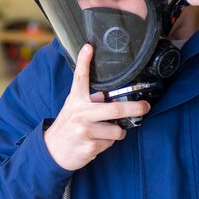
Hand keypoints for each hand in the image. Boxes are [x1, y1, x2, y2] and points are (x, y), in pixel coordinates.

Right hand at [44, 44, 150, 170]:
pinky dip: (108, 143)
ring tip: (105, 132)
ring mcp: (84, 130)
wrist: (53, 150)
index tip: (89, 47)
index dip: (85, 61)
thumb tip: (112, 96)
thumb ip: (90, 100)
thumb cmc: (68, 126)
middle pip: (114, 109)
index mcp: (76, 100)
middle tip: (145, 107)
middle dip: (135, 108)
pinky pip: (110, 143)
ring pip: (116, 130)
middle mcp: (80, 113)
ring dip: (117, 132)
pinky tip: (97, 142)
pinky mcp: (89, 146)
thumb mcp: (74, 108)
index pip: (80, 78)